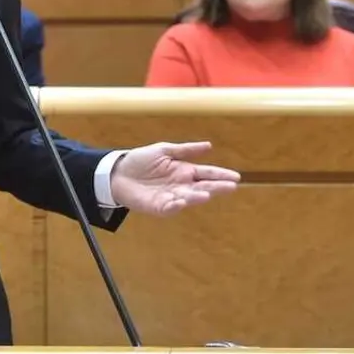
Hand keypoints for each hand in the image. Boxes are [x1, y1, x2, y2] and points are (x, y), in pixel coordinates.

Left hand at [110, 141, 239, 215]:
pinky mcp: (159, 207)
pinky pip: (170, 207)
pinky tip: (183, 201)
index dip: (220, 175)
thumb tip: (209, 145)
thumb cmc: (140, 161)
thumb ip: (185, 150)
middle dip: (217, 187)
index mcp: (184, 171)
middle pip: (202, 187)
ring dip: (197, 197)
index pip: (207, 173)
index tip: (235, 177)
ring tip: (207, 194)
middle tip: (231, 187)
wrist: (117, 173)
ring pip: (189, 198)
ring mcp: (171, 197)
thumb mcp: (163, 150)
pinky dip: (177, 205)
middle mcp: (181, 186)